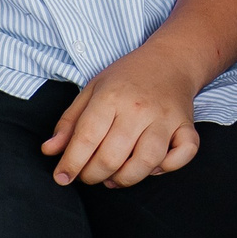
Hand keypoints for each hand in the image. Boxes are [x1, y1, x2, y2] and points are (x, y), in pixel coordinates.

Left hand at [42, 47, 202, 187]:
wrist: (170, 59)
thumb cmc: (127, 77)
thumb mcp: (92, 90)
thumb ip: (69, 121)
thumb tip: (50, 151)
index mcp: (111, 96)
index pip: (86, 139)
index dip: (70, 164)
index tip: (63, 177)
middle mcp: (138, 108)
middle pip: (112, 157)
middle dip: (93, 175)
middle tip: (89, 174)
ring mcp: (165, 117)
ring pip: (147, 162)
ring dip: (126, 178)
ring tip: (114, 176)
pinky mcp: (186, 124)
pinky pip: (184, 153)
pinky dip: (169, 166)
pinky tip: (153, 166)